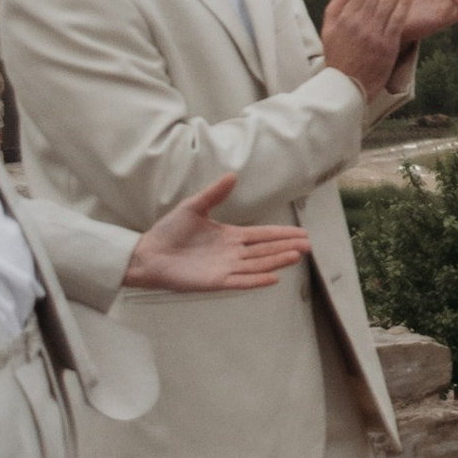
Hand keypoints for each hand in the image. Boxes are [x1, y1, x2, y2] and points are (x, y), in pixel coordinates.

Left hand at [125, 176, 311, 294]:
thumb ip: (214, 193)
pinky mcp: (215, 282)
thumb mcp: (194, 207)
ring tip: (297, 255)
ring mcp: (225, 268)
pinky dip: (257, 280)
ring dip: (277, 260)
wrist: (148, 253)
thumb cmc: (169, 231)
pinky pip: (241, 281)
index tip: (302, 233)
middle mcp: (232, 253)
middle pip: (265, 250)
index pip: (262, 235)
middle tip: (308, 245)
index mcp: (229, 236)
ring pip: (258, 264)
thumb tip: (232, 175)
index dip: (281, 234)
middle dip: (286, 247)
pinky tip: (274, 277)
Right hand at [319, 0, 413, 94]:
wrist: (345, 88)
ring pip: (389, 1)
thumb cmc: (338, 60)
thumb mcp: (328, 32)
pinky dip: (404, 2)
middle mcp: (359, 22)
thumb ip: (334, 8)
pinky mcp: (387, 45)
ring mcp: (374, 33)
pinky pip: (397, 19)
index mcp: (346, 17)